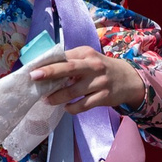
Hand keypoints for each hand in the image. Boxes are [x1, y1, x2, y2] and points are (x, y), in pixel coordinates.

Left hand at [30, 46, 144, 114]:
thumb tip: (45, 69)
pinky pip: (83, 105)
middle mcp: (93, 65)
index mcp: (86, 53)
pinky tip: (66, 108)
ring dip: (57, 97)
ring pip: (73, 91)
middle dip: (50, 72)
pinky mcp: (104, 96)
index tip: (33, 69)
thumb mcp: (89, 59)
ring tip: (46, 100)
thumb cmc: (102, 69)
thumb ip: (71, 62)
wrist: (129, 79)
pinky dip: (72, 108)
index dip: (48, 63)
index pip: (64, 57)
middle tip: (34, 77)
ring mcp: (99, 82)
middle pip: (69, 68)